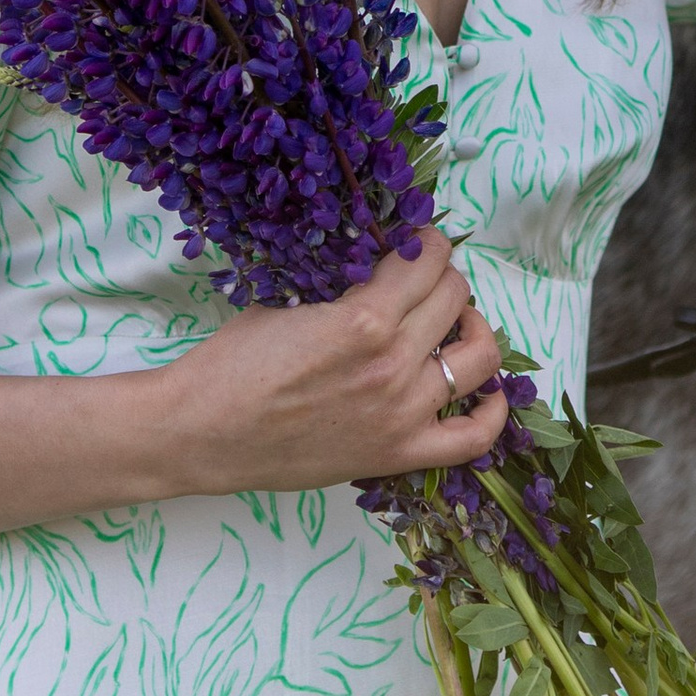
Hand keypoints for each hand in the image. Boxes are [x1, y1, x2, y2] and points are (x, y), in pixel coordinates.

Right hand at [153, 228, 508, 496]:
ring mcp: (402, 414)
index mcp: (365, 319)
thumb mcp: (291, 300)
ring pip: (478, 357)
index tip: (417, 241)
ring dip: (472, 327)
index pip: (427, 260)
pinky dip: (493, 412)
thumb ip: (346, 286)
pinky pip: (472, 438)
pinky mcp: (397, 455)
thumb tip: (384, 264)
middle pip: (455, 298)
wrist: (202, 432)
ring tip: (453, 320)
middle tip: (423, 276)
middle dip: (443, 276)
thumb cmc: (234, 362)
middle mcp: (393, 365)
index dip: (426, 241)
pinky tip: (487, 389)